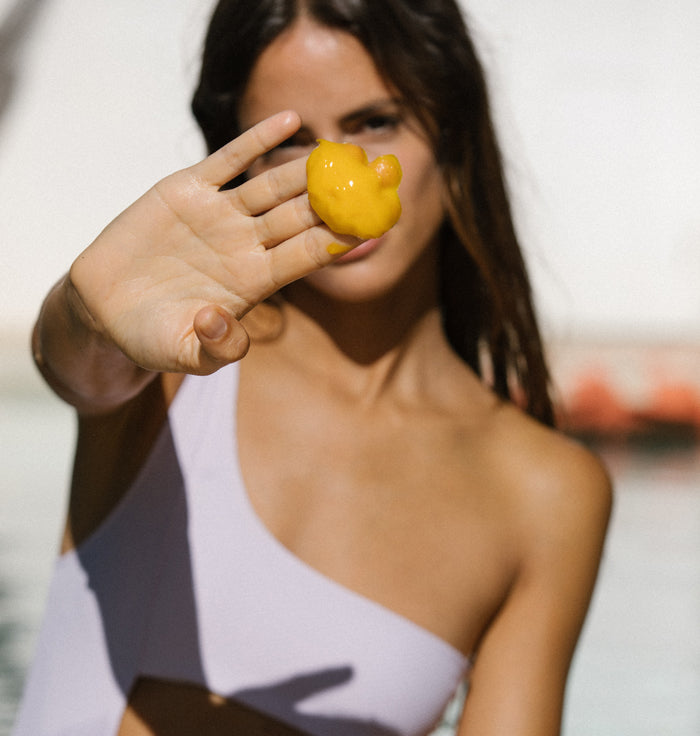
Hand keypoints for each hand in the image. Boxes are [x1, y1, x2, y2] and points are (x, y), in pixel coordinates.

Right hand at [69, 111, 356, 374]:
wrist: (106, 307)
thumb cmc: (151, 335)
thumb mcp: (183, 353)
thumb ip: (214, 347)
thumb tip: (220, 320)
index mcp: (255, 281)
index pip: (308, 254)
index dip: (341, 238)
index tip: (376, 221)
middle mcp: (247, 243)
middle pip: (303, 215)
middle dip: (340, 198)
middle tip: (381, 176)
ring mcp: (222, 214)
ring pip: (273, 185)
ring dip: (307, 168)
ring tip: (343, 149)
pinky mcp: (190, 191)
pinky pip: (229, 160)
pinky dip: (257, 139)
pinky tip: (290, 120)